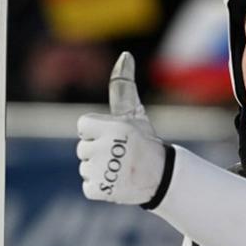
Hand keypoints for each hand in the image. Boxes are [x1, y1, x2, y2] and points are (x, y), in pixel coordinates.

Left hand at [77, 52, 165, 205]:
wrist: (163, 177)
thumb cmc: (145, 143)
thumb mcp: (135, 113)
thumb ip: (123, 86)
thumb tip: (125, 55)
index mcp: (113, 127)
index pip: (82, 126)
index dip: (96, 132)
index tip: (114, 138)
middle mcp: (107, 148)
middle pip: (82, 148)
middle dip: (98, 152)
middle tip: (120, 156)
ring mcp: (103, 170)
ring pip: (85, 168)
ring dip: (100, 170)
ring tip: (120, 170)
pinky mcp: (101, 190)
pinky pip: (88, 187)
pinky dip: (100, 188)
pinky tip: (116, 183)